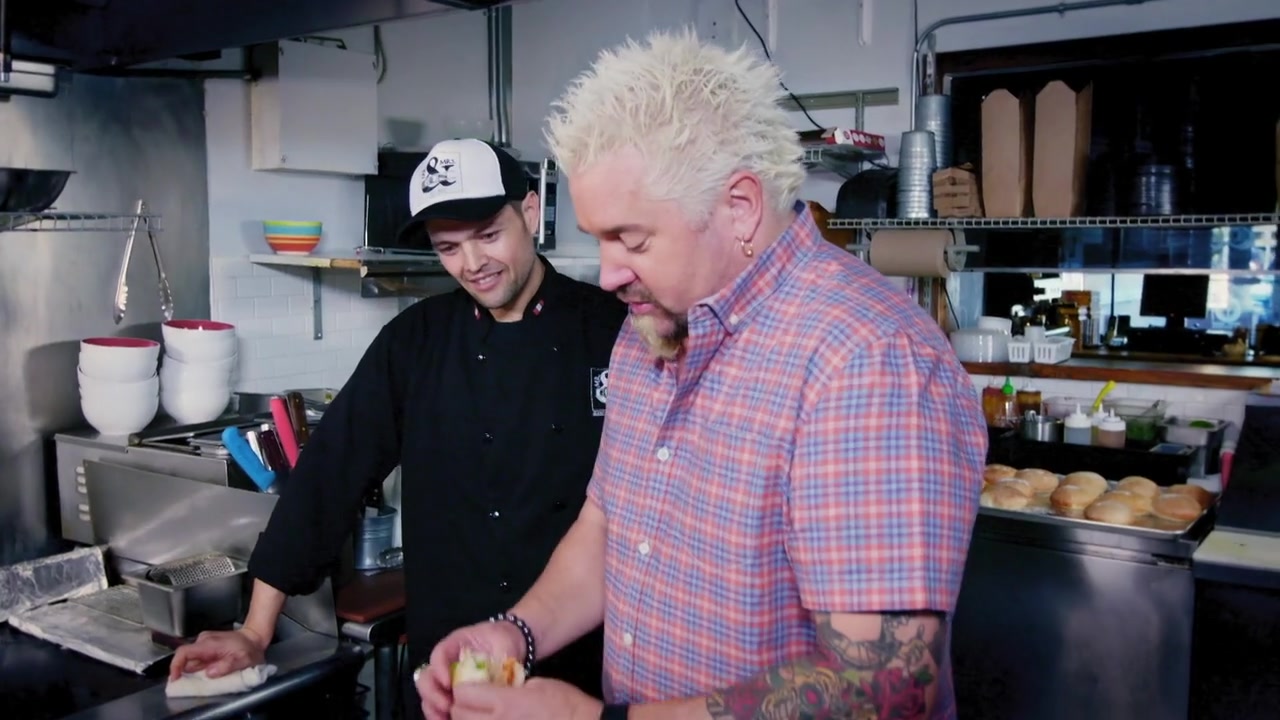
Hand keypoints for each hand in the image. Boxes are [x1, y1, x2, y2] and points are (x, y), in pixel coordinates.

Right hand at [167, 627, 267, 681]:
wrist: (254, 638)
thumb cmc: (250, 648)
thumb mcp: (243, 660)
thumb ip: (226, 666)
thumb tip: (210, 673)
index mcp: (209, 643)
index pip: (184, 652)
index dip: (175, 666)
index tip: (175, 679)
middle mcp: (204, 640)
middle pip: (185, 658)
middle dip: (185, 672)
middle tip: (192, 684)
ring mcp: (205, 642)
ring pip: (191, 659)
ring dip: (194, 671)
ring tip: (206, 677)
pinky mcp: (207, 645)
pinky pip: (197, 658)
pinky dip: (200, 667)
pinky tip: (210, 671)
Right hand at [416, 620, 525, 719]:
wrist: (509, 646)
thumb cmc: (503, 639)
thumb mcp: (504, 640)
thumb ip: (502, 653)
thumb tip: (502, 671)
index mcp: (455, 644)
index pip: (439, 654)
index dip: (439, 668)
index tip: (448, 683)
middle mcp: (446, 663)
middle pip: (426, 676)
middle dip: (432, 693)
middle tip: (446, 705)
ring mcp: (447, 680)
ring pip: (429, 694)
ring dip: (433, 707)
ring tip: (444, 718)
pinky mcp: (453, 695)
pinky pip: (438, 706)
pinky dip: (439, 714)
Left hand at [451, 677, 602, 719]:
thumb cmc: (565, 703)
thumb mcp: (537, 684)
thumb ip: (510, 687)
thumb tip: (495, 689)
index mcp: (506, 702)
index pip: (464, 694)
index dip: (463, 688)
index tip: (469, 688)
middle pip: (458, 715)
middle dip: (460, 707)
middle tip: (471, 704)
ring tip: (478, 716)